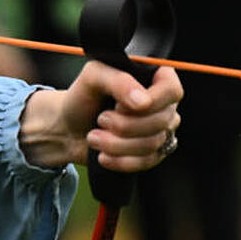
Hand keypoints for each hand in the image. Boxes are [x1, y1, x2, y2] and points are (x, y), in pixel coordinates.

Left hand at [19, 62, 181, 170]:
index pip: (172, 90)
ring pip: (153, 144)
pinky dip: (121, 161)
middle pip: (161, 121)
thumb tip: (143, 101)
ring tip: (94, 137)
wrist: (68, 127)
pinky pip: (147, 162)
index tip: (119, 105)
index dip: (150, 101)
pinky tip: (103, 155)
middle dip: (124, 125)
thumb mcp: (93, 77)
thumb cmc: (82, 98)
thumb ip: (118, 80)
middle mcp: (163, 104)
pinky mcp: (152, 153)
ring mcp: (161, 130)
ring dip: (117, 144)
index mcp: (153, 78)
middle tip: (100, 120)